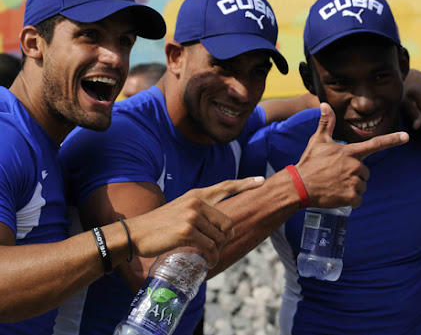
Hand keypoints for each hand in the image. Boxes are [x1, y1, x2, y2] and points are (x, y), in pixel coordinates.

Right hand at [125, 176, 264, 265]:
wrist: (136, 233)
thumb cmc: (160, 225)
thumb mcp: (181, 210)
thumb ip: (202, 214)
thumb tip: (227, 230)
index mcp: (196, 195)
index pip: (225, 186)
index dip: (245, 184)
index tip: (261, 181)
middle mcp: (196, 202)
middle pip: (227, 223)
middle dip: (225, 239)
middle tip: (216, 248)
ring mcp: (192, 216)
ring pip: (219, 238)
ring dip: (217, 251)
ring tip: (209, 257)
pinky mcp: (187, 231)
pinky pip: (210, 248)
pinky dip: (211, 258)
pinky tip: (207, 262)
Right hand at [295, 103, 408, 208]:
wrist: (299, 186)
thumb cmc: (309, 162)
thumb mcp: (317, 141)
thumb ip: (326, 123)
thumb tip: (325, 104)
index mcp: (350, 152)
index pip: (375, 144)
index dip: (392, 139)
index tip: (406, 136)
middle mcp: (355, 166)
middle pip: (366, 172)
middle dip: (355, 175)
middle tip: (337, 175)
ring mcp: (353, 182)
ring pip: (362, 186)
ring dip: (352, 187)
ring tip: (335, 184)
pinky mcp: (350, 197)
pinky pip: (358, 200)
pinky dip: (350, 200)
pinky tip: (337, 195)